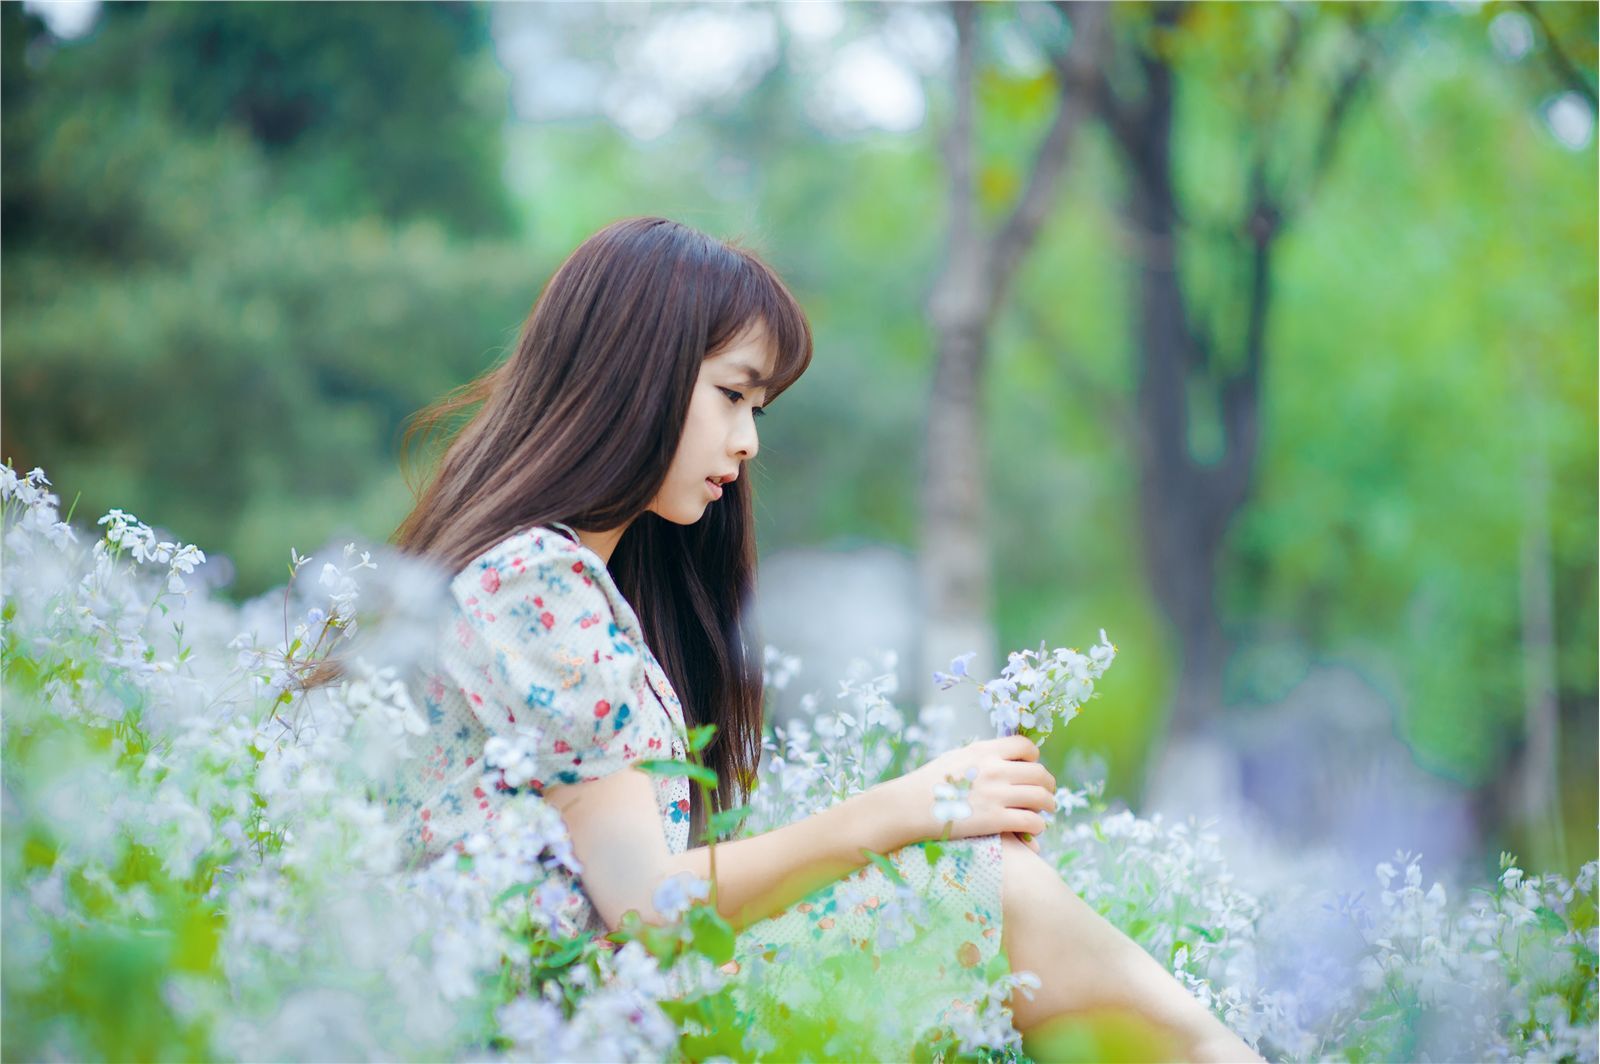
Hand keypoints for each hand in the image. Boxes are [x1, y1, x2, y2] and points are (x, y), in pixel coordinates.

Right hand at [874, 735, 1056, 850]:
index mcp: (984, 751)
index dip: (1034, 757)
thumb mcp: (955, 758)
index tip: (1032, 766)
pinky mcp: (995, 820)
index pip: (1025, 746)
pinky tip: (1033, 830)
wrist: (909, 807)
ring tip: (1045, 811)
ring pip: (1041, 798)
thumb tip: (1000, 756)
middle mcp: (995, 769)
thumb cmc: (928, 784)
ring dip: (1048, 806)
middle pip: (1039, 773)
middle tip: (1047, 793)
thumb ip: (981, 756)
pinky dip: (1037, 826)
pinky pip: (1032, 821)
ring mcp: (997, 795)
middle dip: (1048, 784)